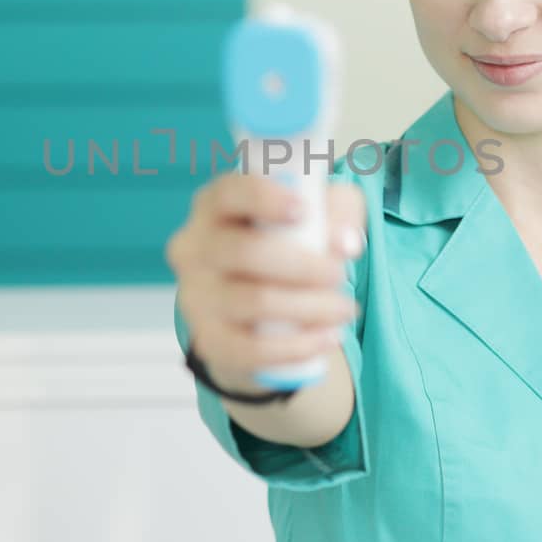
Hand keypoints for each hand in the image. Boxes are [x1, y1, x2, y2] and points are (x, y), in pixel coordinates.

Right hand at [165, 172, 366, 393]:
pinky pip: (252, 349)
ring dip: (310, 307)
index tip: (303, 210)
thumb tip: (347, 242)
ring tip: (344, 309)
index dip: (263, 198)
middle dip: (303, 265)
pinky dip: (296, 346)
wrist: (254, 312)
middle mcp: (195, 248)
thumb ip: (336, 213)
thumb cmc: (285, 247)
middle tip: (339, 274)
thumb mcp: (314, 216)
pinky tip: (326, 338)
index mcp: (214, 206)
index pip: (228, 193)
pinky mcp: (208, 339)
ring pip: (255, 302)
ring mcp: (195, 296)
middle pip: (245, 252)